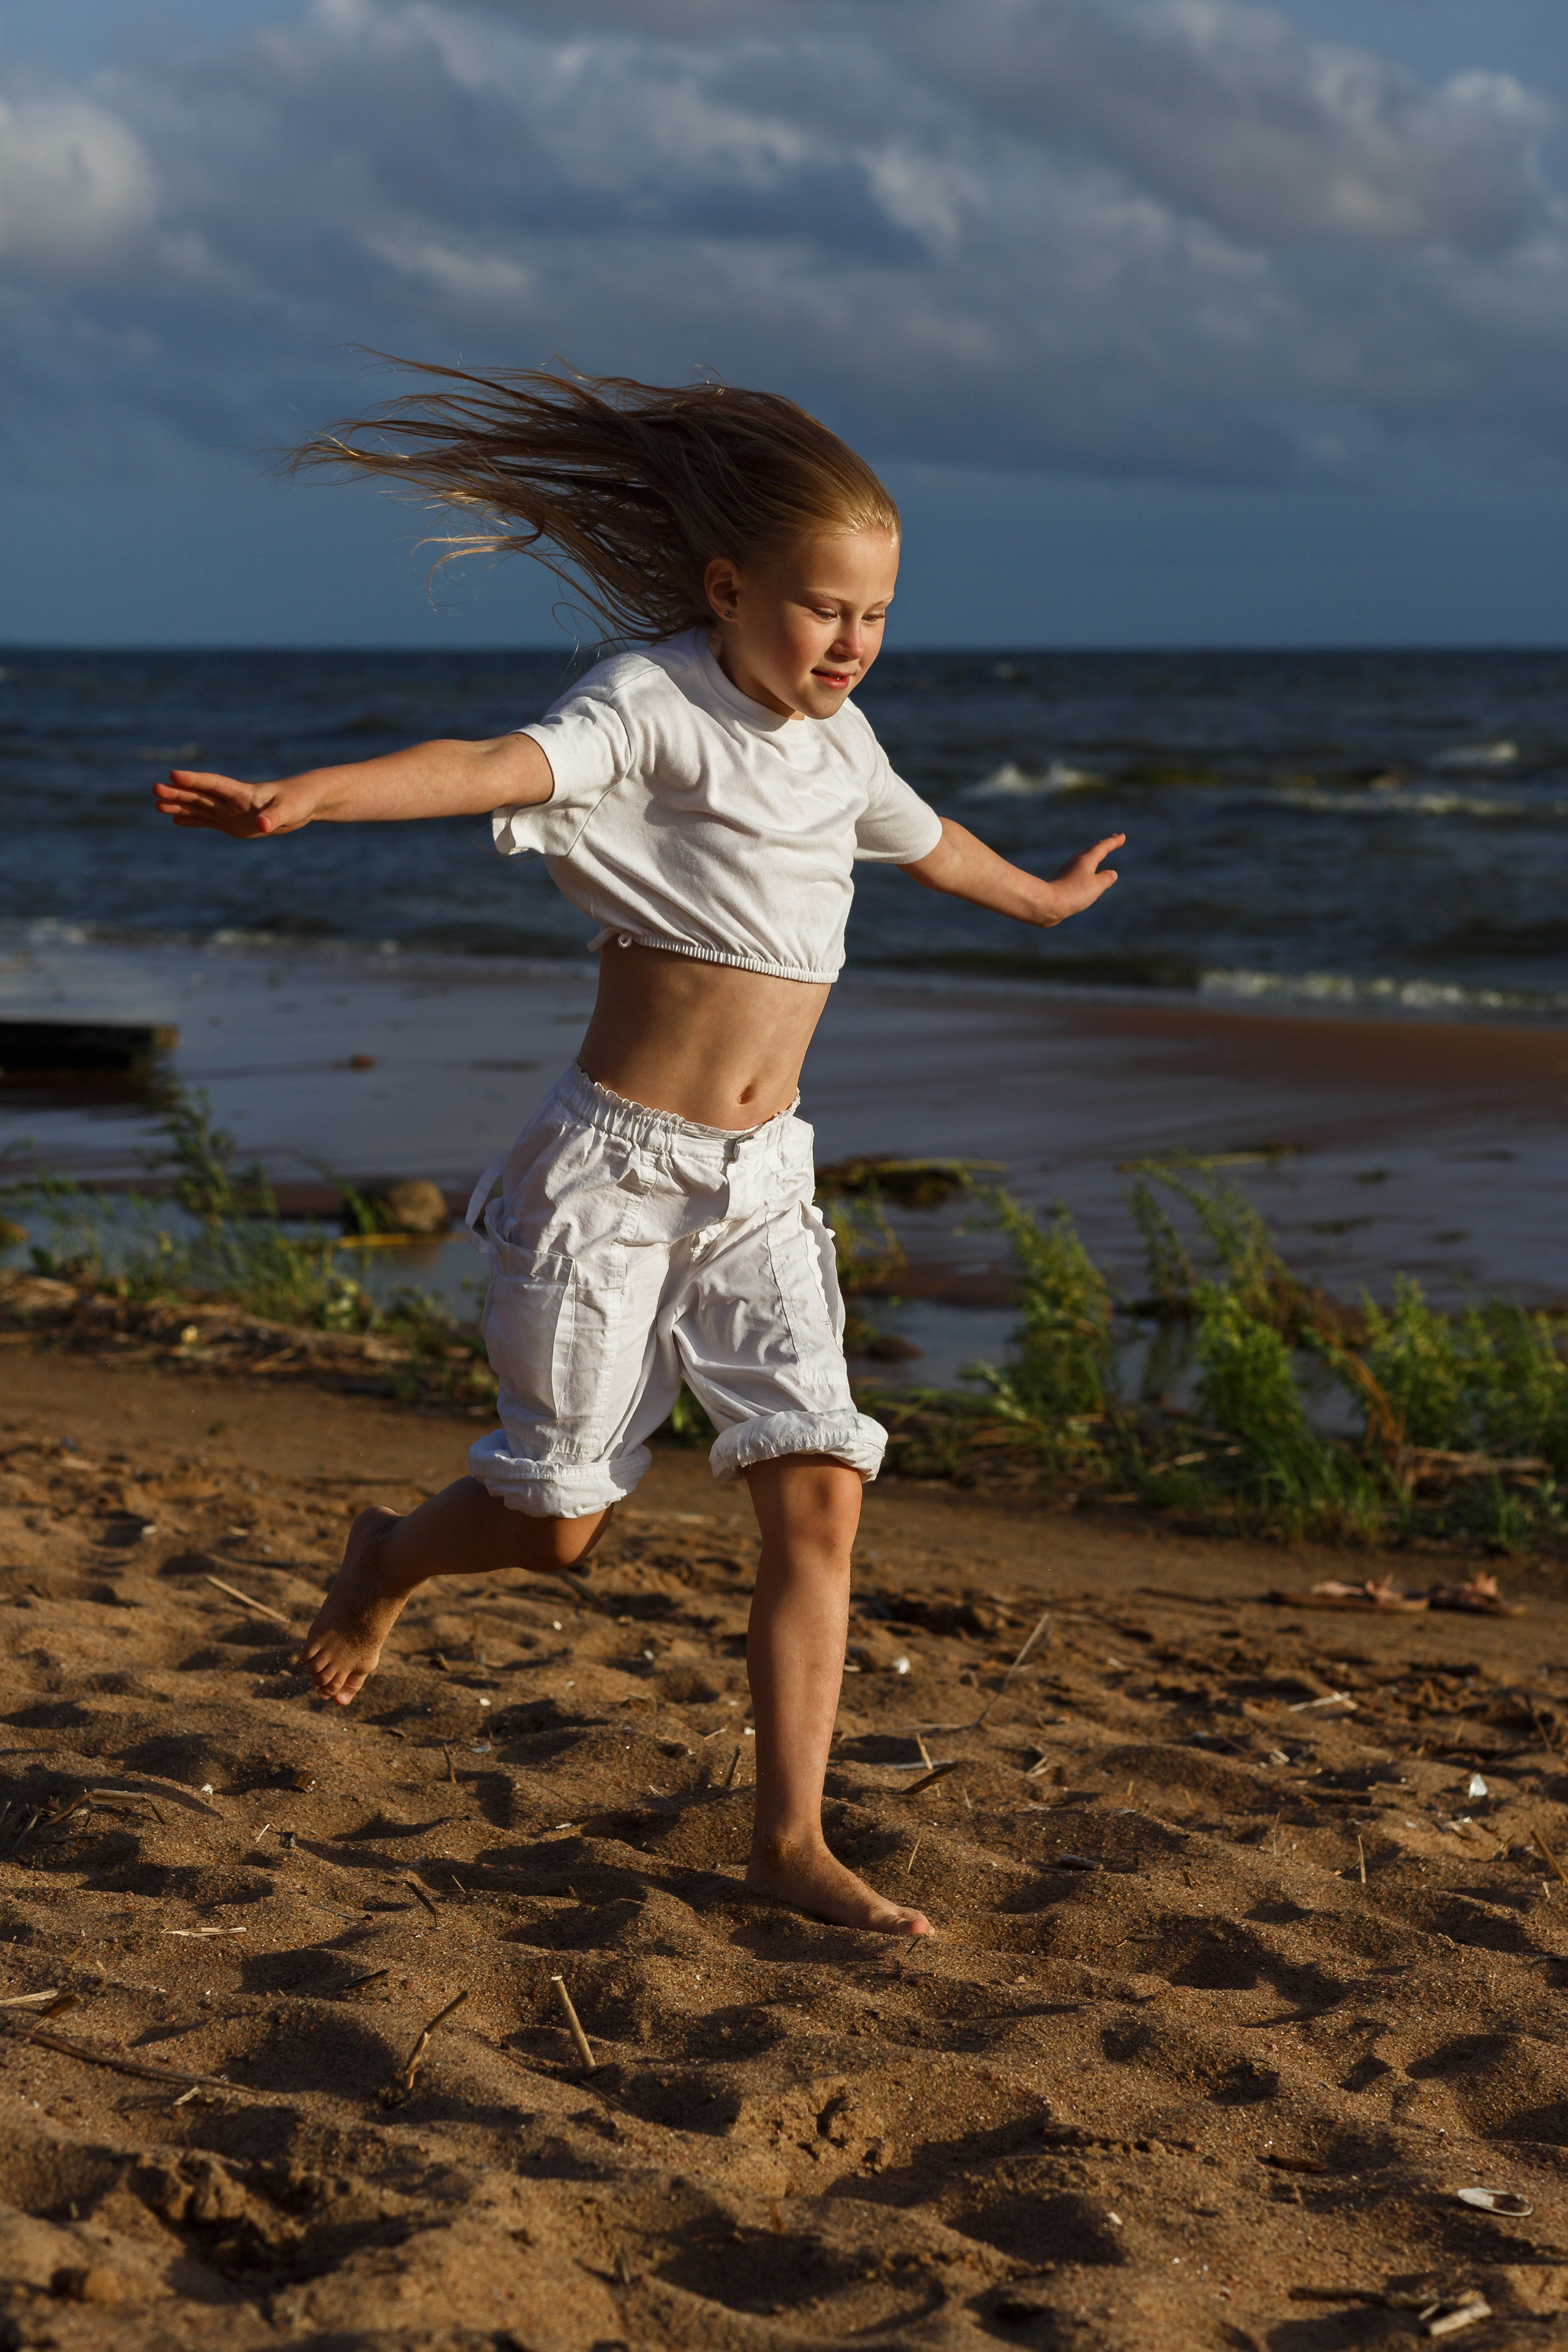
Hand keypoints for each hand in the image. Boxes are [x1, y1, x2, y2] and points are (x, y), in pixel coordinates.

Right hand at [152, 768, 317, 838]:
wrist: (304, 804)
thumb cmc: (298, 802)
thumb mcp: (289, 811)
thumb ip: (274, 817)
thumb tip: (262, 826)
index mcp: (244, 792)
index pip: (215, 783)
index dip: (195, 779)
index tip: (173, 774)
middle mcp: (233, 800)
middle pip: (201, 794)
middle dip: (178, 792)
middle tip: (154, 788)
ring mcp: (231, 811)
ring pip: (200, 807)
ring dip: (179, 805)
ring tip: (156, 804)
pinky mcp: (233, 824)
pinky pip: (208, 821)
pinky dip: (192, 820)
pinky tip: (175, 819)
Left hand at [1042, 833, 1123, 920]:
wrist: (1045, 903)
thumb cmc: (1073, 893)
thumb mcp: (1096, 886)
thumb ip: (1106, 879)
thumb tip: (1112, 874)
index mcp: (1086, 860)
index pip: (1102, 847)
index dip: (1113, 842)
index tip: (1122, 836)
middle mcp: (1075, 862)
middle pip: (1092, 850)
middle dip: (1104, 845)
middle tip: (1114, 840)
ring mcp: (1065, 871)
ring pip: (1082, 859)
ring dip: (1092, 856)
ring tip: (1098, 855)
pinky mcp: (1059, 881)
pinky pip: (1076, 871)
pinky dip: (1084, 869)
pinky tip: (1082, 875)